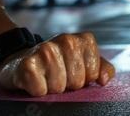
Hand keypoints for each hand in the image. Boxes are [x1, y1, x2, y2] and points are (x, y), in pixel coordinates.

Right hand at [0, 32, 114, 96]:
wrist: (25, 59)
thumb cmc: (61, 64)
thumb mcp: (86, 62)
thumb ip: (103, 68)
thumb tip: (103, 80)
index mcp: (84, 39)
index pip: (93, 74)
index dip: (85, 78)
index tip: (76, 71)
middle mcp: (66, 39)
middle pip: (77, 81)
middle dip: (69, 84)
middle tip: (60, 74)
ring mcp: (46, 49)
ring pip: (59, 87)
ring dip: (53, 87)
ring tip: (48, 76)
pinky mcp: (28, 63)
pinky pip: (40, 90)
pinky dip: (38, 91)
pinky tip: (36, 79)